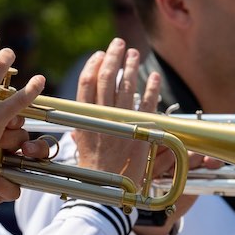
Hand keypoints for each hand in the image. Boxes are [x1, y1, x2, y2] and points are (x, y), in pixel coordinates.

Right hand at [72, 38, 193, 234]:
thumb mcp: (80, 143)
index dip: (93, 65)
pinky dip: (151, 88)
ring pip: (126, 86)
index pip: (86, 83)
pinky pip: (147, 103)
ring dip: (131, 66)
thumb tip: (83, 107)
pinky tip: (153, 76)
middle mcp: (100, 117)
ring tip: (135, 53)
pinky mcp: (139, 131)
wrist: (105, 190)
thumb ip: (83, 123)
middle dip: (113, 57)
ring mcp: (120, 123)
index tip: (99, 55)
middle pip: (106, 78)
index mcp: (84, 118)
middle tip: (119, 43)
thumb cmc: (91, 170)